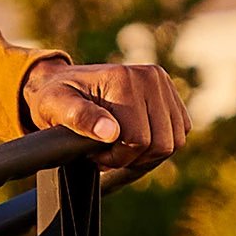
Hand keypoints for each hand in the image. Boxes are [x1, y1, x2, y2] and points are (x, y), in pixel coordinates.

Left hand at [21, 54, 190, 182]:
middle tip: (104, 154)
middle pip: (161, 144)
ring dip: (146, 155)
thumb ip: (81, 117)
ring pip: (174, 142)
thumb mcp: (56, 107)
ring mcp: (164, 85)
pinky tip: (133, 143)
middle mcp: (151, 77)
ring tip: (118, 149)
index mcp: (125, 79)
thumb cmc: (56, 97)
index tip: (93, 154)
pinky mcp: (170, 96)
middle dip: (132, 158)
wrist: (63, 83)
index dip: (116, 158)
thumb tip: (111, 132)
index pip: (138, 140)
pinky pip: (179, 133)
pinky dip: (158, 145)